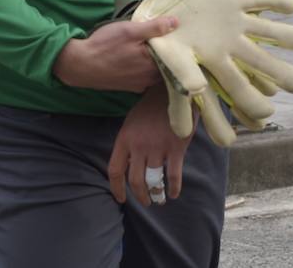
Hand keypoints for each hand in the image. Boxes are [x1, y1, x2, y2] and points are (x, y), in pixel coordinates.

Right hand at [52, 17, 176, 91]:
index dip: (176, 44)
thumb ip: (155, 27)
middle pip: (166, 65)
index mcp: (152, 66)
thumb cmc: (104, 46)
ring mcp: (138, 84)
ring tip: (153, 45)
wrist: (78, 65)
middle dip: (167, 52)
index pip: (175, 56)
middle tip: (166, 37)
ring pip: (155, 71)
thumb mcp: (130, 31)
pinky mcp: (128, 86)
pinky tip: (139, 57)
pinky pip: (143, 76)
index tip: (178, 34)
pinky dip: (144, 67)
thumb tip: (177, 22)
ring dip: (155, 60)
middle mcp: (148, 79)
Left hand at [107, 84, 194, 206]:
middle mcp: (139, 146)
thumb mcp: (132, 122)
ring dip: (156, 194)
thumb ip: (129, 143)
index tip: (121, 199)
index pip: (115, 171)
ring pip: (154, 180)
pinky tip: (173, 193)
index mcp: (124, 139)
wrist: (174, 90)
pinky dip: (173, 187)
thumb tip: (130, 164)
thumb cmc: (152, 105)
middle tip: (146, 202)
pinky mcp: (176, 148)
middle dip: (140, 195)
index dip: (116, 189)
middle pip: (136, 180)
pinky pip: (173, 175)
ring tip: (159, 200)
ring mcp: (158, 148)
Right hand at [132, 0, 292, 146]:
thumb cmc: (163, 40)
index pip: (239, 90)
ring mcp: (236, 24)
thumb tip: (189, 112)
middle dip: (280, 74)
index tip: (267, 115)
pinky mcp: (234, 1)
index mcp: (217, 65)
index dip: (252, 103)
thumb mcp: (170, 61)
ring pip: (269, 32)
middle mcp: (232, 47)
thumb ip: (181, 81)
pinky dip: (275, 2)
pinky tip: (292, 5)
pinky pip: (259, 1)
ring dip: (289, 36)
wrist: (160, 8)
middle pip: (262, 63)